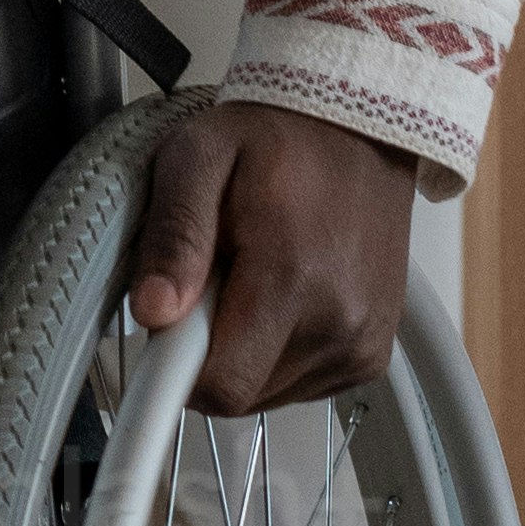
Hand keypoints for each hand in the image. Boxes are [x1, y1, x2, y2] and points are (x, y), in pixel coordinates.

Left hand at [127, 97, 418, 413]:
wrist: (359, 130)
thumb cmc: (275, 139)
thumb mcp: (198, 156)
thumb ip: (175, 235)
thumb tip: (153, 313)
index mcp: (291, 278)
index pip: (220, 385)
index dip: (175, 370)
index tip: (163, 332)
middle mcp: (338, 324)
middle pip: (238, 395)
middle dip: (206, 352)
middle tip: (210, 282)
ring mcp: (362, 344)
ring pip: (266, 394)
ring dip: (242, 353)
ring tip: (251, 279)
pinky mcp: (371, 355)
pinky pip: (301, 385)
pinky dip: (277, 354)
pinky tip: (283, 298)